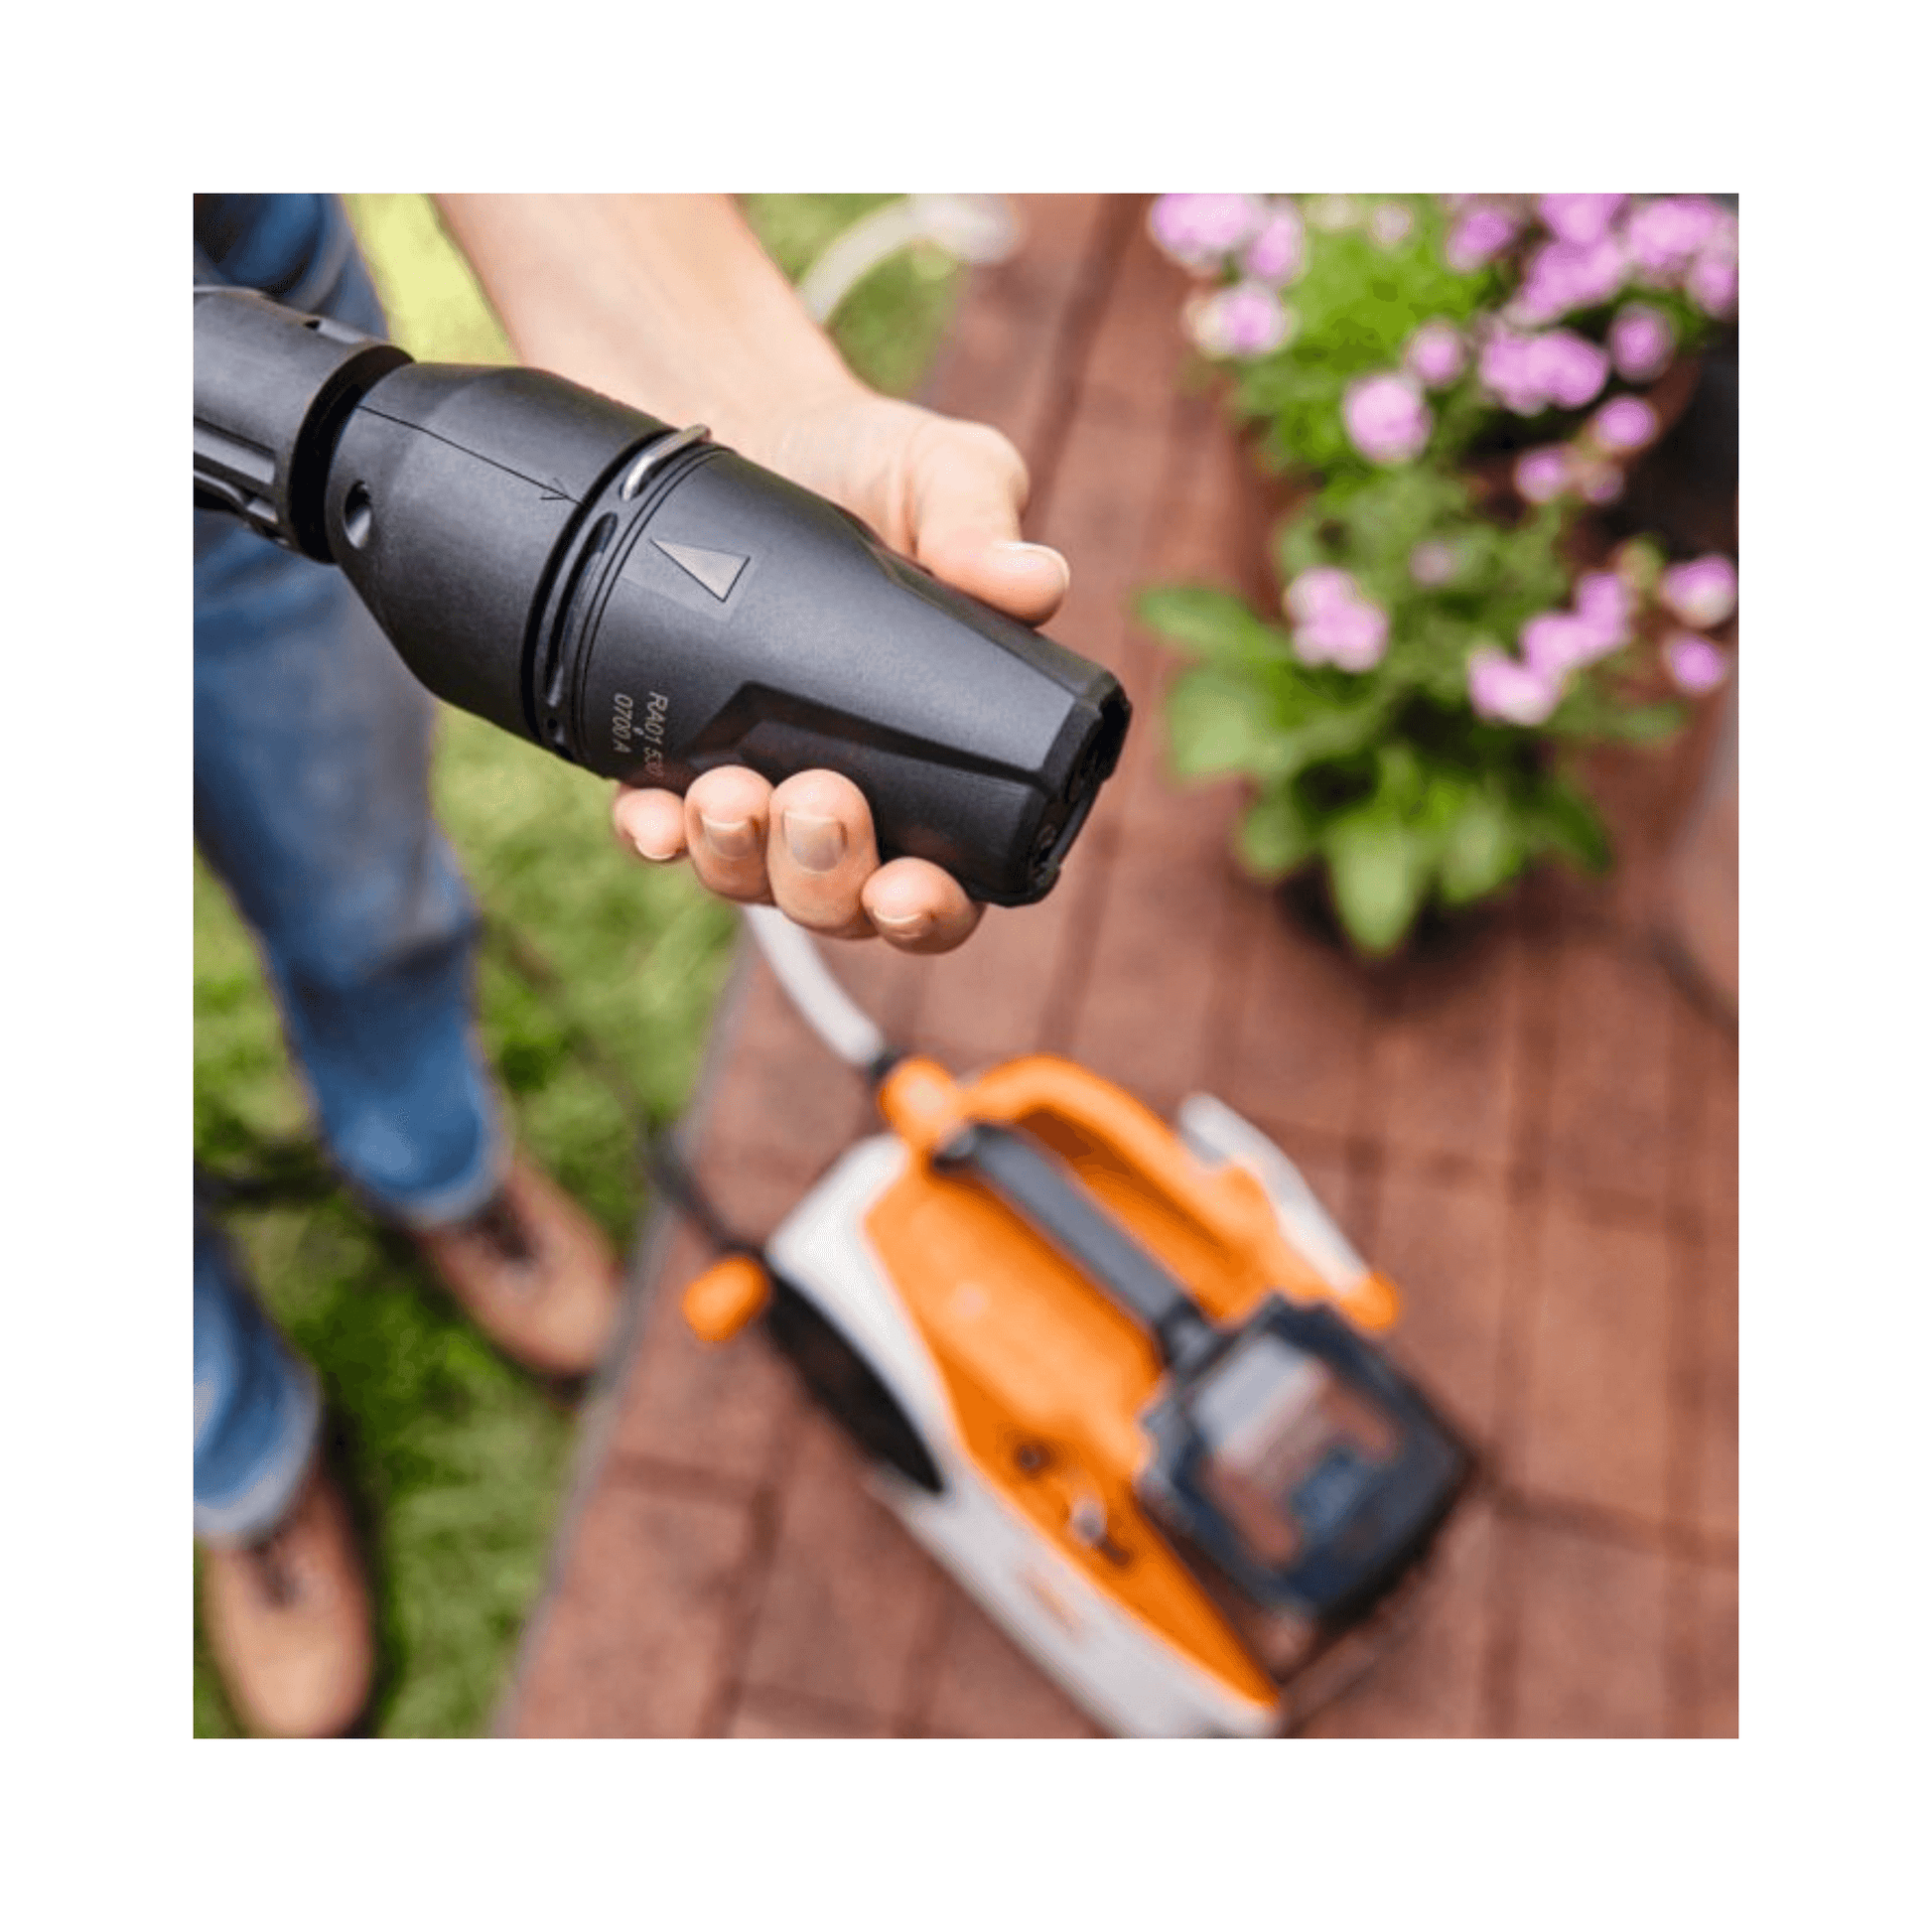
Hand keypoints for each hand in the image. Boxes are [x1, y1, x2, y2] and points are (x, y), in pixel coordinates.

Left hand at [609, 392, 1070, 951]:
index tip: (907, 892)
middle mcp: (851, 803)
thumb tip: (1033, 581)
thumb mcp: (942, 474)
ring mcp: (757, 791)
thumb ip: (981, 520)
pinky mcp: (671, 760)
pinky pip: (657, 828)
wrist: (755, 425)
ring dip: (737, 859)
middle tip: (821, 803)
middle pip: (839, 901)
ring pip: (748, 879)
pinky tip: (648, 814)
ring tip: (729, 795)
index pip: (948, 886)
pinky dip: (651, 833)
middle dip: (825, 877)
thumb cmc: (872, 467)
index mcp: (941, 771)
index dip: (928, 915)